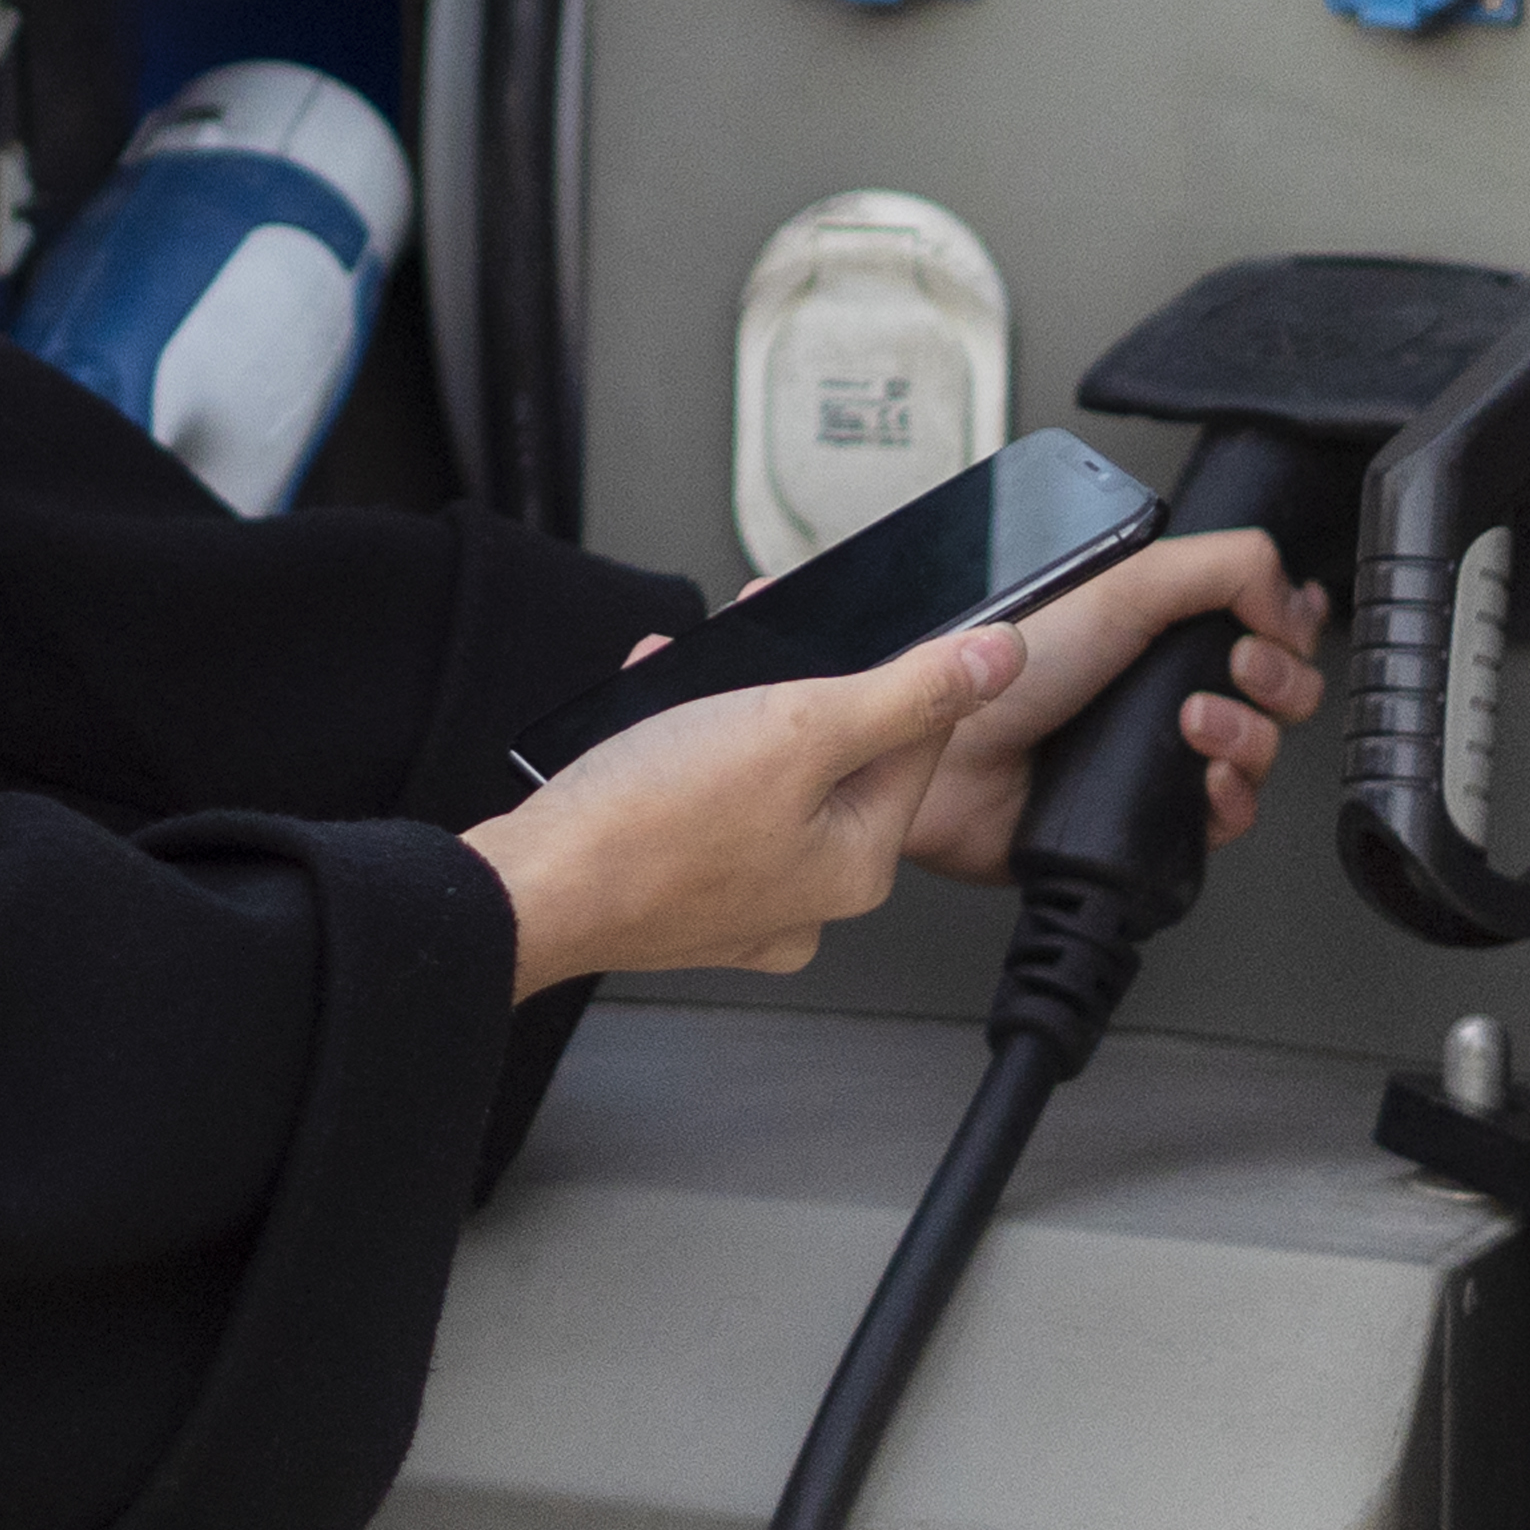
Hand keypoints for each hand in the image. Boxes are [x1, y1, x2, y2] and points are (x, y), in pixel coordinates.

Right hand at [464, 629, 1020, 996]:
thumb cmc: (648, 823)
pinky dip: (682, 753)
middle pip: (837, 757)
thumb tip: (1000, 661)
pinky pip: (706, 806)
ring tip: (690, 682)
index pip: (916, 740)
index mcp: (858, 863)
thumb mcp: (797, 727)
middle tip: (751, 650)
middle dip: (792, 684)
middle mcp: (811, 896)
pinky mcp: (681, 896)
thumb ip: (907, 692)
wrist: (530, 890)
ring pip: (765, 776)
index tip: (849, 625)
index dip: (885, 666)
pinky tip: (650, 722)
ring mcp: (742, 904)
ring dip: (732, 711)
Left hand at [883, 525, 1327, 889]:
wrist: (949, 757)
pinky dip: (1231, 801)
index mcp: (1158, 624)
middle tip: (1242, 670)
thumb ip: (1221, 567)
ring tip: (1197, 725)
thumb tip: (1293, 594)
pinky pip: (1226, 820)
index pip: (1259, 620)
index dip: (1286, 626)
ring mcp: (1157, 754)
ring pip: (1259, 755)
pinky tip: (1205, 781)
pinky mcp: (1147, 817)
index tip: (1277, 626)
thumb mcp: (1122, 584)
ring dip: (1250, 738)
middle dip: (1278, 679)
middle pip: (1276, 690)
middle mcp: (1162, 687)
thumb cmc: (1004, 669)